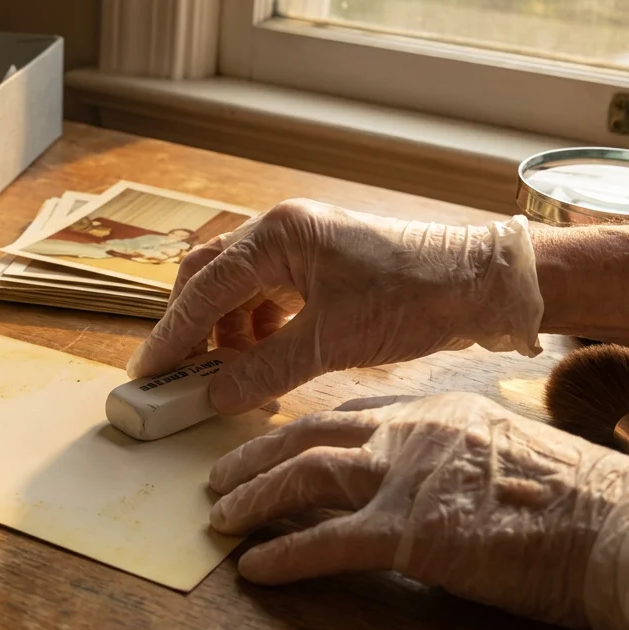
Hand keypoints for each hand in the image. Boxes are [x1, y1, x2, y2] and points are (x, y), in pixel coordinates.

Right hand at [126, 199, 543, 413]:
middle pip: (208, 279)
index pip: (204, 289)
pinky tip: (257, 366)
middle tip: (175, 376)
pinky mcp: (317, 267)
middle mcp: (280, 232)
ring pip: (235, 291)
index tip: (147, 373)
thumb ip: (263, 371)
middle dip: (190, 329)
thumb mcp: (331, 342)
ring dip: (222, 335)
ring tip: (220, 380)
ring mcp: (298, 247)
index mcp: (277, 235)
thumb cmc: (414, 298)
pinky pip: (265, 299)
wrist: (481, 285)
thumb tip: (212, 397)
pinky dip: (252, 333)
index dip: (172, 335)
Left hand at [209, 393, 628, 629]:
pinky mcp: (407, 532)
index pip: (351, 414)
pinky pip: (323, 541)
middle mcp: (411, 432)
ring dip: (253, 498)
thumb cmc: (580, 500)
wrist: (620, 526)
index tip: (278, 445)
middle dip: (258, 456)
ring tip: (222, 517)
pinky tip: (255, 568)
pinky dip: (282, 554)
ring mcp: (405, 478)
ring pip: (303, 475)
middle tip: (222, 477)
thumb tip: (430, 486)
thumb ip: (453, 460)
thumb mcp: (505, 455)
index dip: (305, 432)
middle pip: (309, 434)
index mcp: (436, 410)